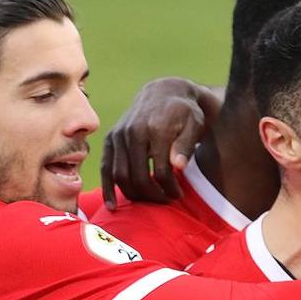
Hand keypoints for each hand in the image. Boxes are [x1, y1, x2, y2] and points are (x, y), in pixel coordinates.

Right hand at [100, 77, 221, 207]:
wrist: (164, 92)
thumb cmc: (184, 112)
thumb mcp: (194, 124)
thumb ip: (186, 145)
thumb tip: (178, 166)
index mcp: (155, 129)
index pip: (161, 171)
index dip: (170, 188)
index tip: (179, 195)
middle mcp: (132, 132)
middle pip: (138, 176)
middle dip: (153, 195)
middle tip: (165, 200)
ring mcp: (118, 135)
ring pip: (120, 175)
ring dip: (135, 195)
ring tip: (149, 201)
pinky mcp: (110, 140)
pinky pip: (105, 168)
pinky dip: (108, 189)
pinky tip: (112, 207)